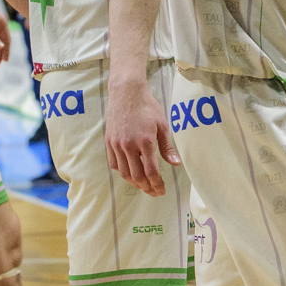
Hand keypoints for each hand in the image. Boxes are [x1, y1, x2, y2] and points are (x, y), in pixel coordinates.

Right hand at [105, 74, 179, 196]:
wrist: (126, 93)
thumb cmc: (148, 107)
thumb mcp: (162, 125)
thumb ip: (167, 147)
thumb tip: (176, 164)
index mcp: (145, 142)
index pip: (151, 172)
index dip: (157, 184)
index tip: (162, 190)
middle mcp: (129, 146)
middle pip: (137, 176)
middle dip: (147, 188)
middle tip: (155, 192)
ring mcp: (117, 144)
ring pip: (124, 173)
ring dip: (135, 183)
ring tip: (144, 186)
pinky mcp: (109, 142)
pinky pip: (114, 164)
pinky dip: (123, 172)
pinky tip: (131, 174)